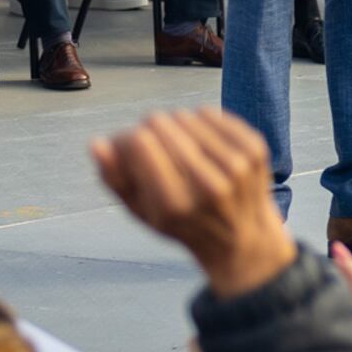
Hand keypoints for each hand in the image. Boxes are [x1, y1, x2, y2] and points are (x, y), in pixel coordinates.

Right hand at [88, 106, 298, 300]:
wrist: (243, 238)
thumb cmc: (184, 222)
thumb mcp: (143, 213)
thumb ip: (115, 179)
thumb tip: (96, 143)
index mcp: (175, 204)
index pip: (140, 142)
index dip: (127, 137)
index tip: (129, 147)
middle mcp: (209, 185)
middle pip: (163, 124)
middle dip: (150, 128)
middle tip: (155, 145)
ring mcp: (236, 166)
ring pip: (187, 116)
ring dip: (176, 124)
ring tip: (180, 147)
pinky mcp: (255, 150)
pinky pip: (213, 114)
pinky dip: (200, 120)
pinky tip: (200, 139)